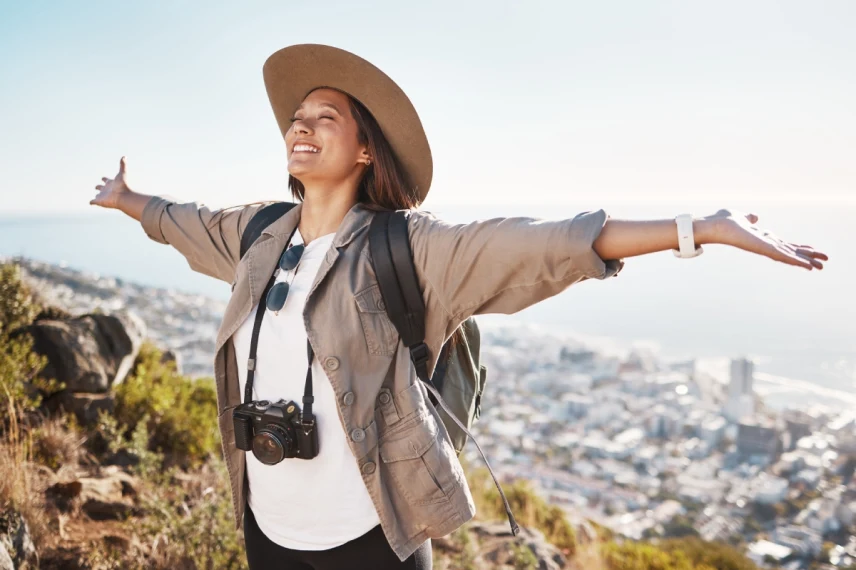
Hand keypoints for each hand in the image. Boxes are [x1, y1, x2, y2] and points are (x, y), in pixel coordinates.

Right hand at [91, 156, 132, 209]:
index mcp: (111, 183)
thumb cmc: (123, 185)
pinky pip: (93, 202)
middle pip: (101, 188)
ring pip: (98, 196)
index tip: (103, 178)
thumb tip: (124, 156)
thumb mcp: (122, 173)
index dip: (104, 179)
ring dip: (97, 196)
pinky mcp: (99, 201)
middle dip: (98, 187)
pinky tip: (90, 203)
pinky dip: (91, 202)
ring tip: (96, 197)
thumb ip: (123, 165)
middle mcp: (107, 190)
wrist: (123, 196)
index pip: (106, 180)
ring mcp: (103, 196)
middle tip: (97, 187)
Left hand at [701, 209, 827, 269]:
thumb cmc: (723, 222)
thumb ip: (748, 218)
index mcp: (762, 238)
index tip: (811, 250)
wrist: (714, 226)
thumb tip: (753, 217)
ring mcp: (765, 248)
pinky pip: (783, 256)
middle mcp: (765, 245)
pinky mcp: (763, 249)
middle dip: (807, 256)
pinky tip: (809, 266)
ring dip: (807, 261)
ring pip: (790, 256)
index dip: (798, 247)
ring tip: (822, 266)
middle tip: (824, 262)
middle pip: (791, 251)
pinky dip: (797, 261)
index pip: (784, 244)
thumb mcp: (741, 217)